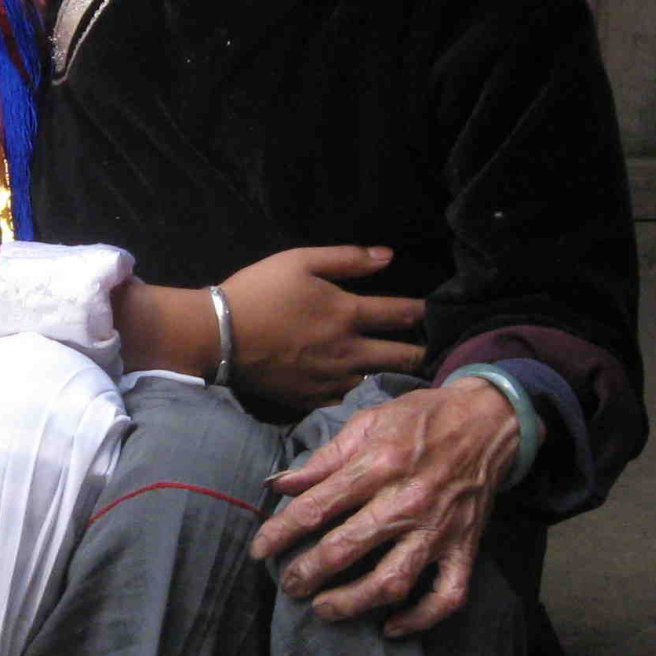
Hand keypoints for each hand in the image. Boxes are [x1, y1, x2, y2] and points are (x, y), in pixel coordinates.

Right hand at [222, 245, 425, 410]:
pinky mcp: (312, 399)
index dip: (424, 312)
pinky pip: (346, 397)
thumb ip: (348, 258)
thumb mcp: (301, 261)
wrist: (218, 336)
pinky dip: (355, 390)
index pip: (401, 314)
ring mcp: (331, 380)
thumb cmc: (259, 291)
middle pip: (402, 357)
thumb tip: (389, 256)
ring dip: (389, 374)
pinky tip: (356, 384)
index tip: (437, 312)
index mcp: (347, 314)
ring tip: (397, 369)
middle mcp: (348, 352)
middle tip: (435, 351)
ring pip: (376, 381)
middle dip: (423, 352)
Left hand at [249, 380, 516, 637]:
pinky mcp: (465, 548)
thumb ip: (324, 458)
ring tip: (324, 609)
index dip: (282, 532)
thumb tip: (278, 484)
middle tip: (289, 585)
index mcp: (379, 464)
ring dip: (353, 602)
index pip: (318, 506)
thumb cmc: (421, 419)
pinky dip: (420, 619)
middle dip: (309, 572)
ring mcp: (439, 529)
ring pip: (392, 581)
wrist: (489, 421)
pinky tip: (391, 628)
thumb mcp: (369, 422)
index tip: (259, 551)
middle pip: (348, 547)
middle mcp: (408, 500)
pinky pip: (446, 596)